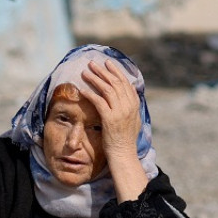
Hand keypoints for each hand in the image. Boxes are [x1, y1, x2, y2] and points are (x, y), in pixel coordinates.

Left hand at [82, 60, 148, 200]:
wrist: (123, 154)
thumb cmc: (125, 139)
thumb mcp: (133, 119)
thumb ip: (131, 105)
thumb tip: (130, 92)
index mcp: (134, 104)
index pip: (125, 82)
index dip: (116, 71)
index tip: (107, 63)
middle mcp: (128, 106)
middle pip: (115, 82)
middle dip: (103, 71)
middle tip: (92, 63)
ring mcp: (120, 112)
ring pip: (106, 89)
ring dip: (95, 79)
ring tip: (85, 72)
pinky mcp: (110, 119)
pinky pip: (99, 102)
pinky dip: (91, 94)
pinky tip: (83, 89)